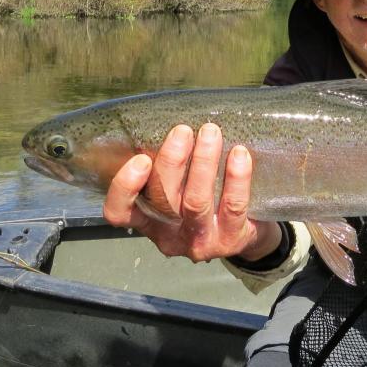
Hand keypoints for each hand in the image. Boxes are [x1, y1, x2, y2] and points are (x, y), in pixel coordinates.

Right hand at [103, 123, 281, 262]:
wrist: (247, 234)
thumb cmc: (209, 204)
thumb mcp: (181, 193)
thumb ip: (170, 171)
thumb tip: (169, 125)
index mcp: (150, 221)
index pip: (120, 213)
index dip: (125, 188)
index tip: (140, 158)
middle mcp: (171, 235)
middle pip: (162, 200)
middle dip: (171, 161)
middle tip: (183, 131)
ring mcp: (202, 241)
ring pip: (196, 202)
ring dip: (202, 163)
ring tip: (210, 133)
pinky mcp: (232, 240)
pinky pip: (233, 206)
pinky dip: (236, 178)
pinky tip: (240, 154)